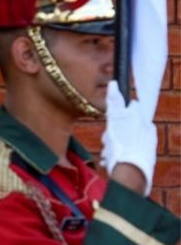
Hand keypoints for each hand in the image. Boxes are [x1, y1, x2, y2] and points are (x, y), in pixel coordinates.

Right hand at [100, 80, 156, 195]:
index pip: (129, 109)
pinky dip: (123, 154)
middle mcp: (149, 130)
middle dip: (116, 132)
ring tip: (108, 154)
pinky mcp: (147, 158)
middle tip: (107, 141)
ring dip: (117, 145)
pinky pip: (131, 152)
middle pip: (127, 125)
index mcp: (143, 120)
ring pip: (128, 140)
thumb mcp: (114, 121)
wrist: (131, 174)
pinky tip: (114, 161)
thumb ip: (114, 102)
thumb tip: (114, 83)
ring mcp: (149, 145)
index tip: (110, 124)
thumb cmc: (121, 146)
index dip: (117, 115)